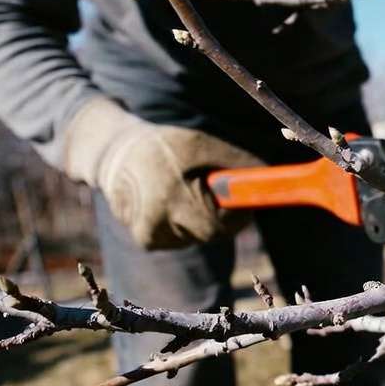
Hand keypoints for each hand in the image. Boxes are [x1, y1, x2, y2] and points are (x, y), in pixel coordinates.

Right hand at [62, 98, 260, 249]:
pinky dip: (188, 222)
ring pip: (199, 236)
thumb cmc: (165, 145)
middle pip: (210, 233)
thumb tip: (268, 175)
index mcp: (169, 196)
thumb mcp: (199, 143)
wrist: (116, 155)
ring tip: (187, 189)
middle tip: (218, 192)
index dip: (236, 216)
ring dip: (204, 217)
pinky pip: (185, 237)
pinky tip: (174, 201)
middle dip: (222, 214)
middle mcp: (154, 223)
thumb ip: (234, 160)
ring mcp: (149, 235)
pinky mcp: (147, 241)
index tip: (243, 202)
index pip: (217, 225)